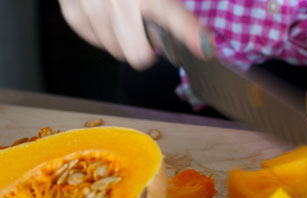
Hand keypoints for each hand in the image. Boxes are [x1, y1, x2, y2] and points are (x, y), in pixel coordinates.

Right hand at [59, 0, 208, 69]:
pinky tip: (106, 17)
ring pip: (114, 51)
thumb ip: (175, 14)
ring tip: (124, 18)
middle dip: (144, 50)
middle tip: (145, 33)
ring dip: (122, 41)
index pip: (172, 17)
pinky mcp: (73, 11)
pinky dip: (101, 33)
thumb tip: (204, 44)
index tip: (205, 48)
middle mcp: (119, 2)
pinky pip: (93, 40)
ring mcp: (92, 7)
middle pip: (137, 55)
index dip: (191, 34)